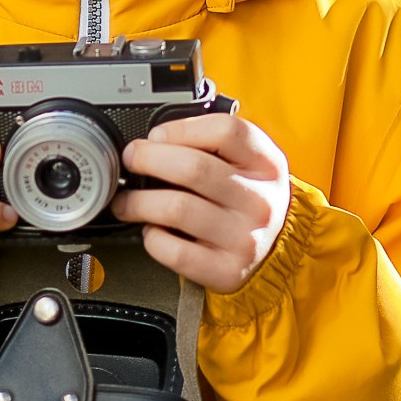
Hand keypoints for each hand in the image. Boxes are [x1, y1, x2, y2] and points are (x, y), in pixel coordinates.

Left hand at [115, 114, 291, 293]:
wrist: (274, 254)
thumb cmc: (246, 200)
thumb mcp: (248, 165)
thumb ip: (212, 145)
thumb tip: (155, 140)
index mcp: (267, 165)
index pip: (226, 131)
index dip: (181, 128)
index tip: (156, 135)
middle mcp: (260, 201)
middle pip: (194, 168)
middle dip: (148, 159)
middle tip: (131, 160)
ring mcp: (244, 238)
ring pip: (177, 209)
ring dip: (138, 202)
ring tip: (126, 201)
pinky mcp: (226, 271)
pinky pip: (174, 251)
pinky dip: (152, 238)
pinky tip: (152, 230)